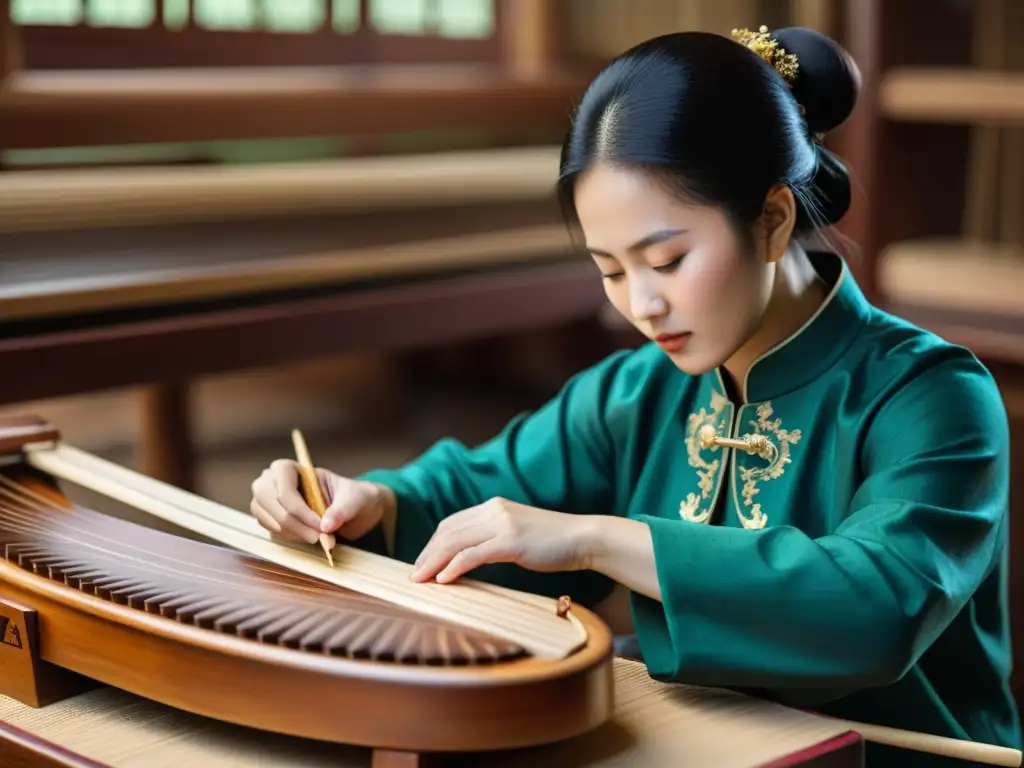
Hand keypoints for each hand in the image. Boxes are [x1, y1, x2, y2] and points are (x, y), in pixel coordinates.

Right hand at [249, 460, 391, 544]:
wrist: (353, 511)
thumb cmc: (352, 497)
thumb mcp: (354, 499)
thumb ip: (342, 510)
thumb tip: (326, 526)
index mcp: (289, 468)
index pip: (283, 489)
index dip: (299, 510)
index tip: (320, 526)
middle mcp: (272, 481)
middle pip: (267, 503)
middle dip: (292, 523)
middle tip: (317, 537)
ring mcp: (267, 501)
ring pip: (267, 519)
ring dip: (292, 533)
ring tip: (317, 537)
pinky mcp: (270, 520)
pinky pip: (272, 532)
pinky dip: (289, 538)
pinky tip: (307, 536)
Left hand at [410, 497, 594, 583]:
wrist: (583, 538)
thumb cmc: (553, 542)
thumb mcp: (518, 533)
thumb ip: (495, 538)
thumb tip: (472, 557)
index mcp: (494, 507)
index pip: (452, 523)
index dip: (433, 544)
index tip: (422, 563)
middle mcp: (494, 510)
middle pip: (447, 531)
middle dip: (426, 554)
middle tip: (413, 576)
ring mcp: (502, 524)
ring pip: (455, 541)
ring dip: (433, 561)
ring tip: (420, 580)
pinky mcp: (511, 541)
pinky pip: (474, 554)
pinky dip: (455, 566)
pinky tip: (444, 579)